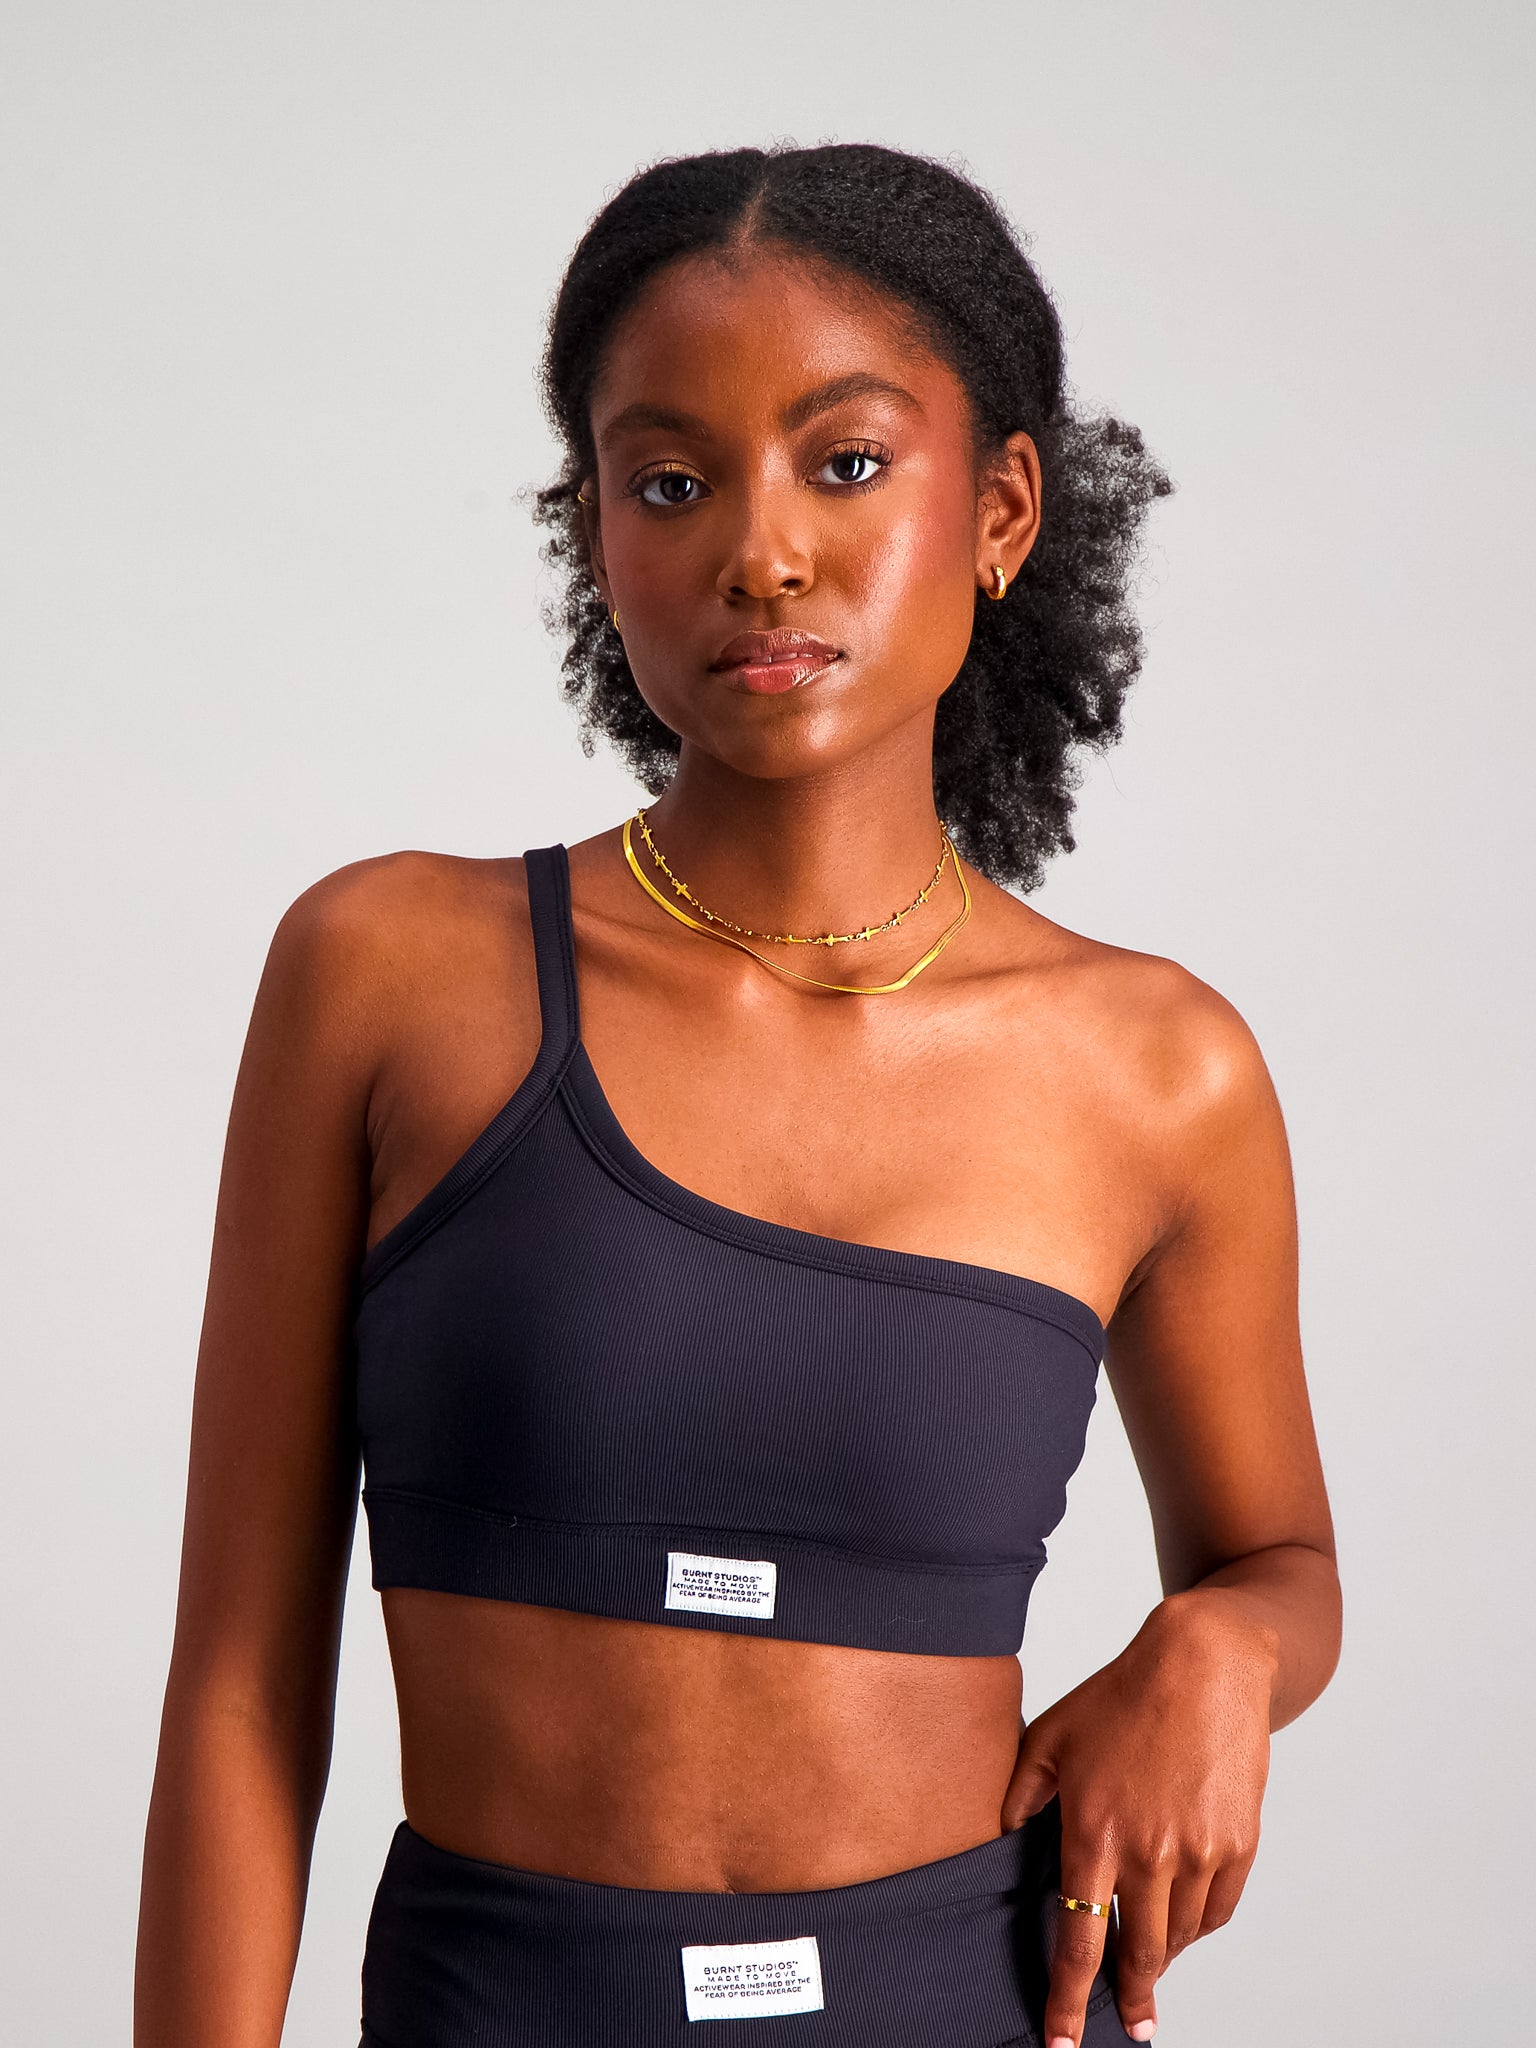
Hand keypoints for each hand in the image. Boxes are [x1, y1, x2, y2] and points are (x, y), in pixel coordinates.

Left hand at [1002, 1591, 1277, 2044]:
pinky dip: (1198, 1926)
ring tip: (1150, 1969)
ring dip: (1162, 1959)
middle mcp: (1148, 1851)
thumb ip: (1019, 1794)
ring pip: (1179, 1937)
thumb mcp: (1051, 1736)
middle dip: (1129, 2000)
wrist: (1204, 1664)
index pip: (1079, 1939)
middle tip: (1128, 2027)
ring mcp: (1199, 1850)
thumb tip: (1000, 1837)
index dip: (1068, 1999)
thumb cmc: (1122, 1695)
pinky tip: (1184, 1926)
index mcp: (1093, 1830)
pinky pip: (1217, 1910)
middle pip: (1137, 1954)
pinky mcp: (1239, 1843)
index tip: (1061, 2041)